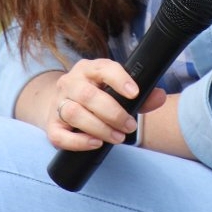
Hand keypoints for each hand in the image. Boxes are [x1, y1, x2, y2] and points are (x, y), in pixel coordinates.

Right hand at [47, 58, 165, 151]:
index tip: (135, 93)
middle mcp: (70, 82)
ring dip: (99, 127)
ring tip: (118, 137)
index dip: (119, 79)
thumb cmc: (96, 97)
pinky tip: (96, 143)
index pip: (102, 68)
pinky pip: (60, 135)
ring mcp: (58, 103)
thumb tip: (159, 96)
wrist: (60, 105)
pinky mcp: (52, 126)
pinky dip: (79, 142)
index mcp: (88, 69)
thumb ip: (140, 95)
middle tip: (130, 126)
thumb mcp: (116, 91)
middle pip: (88, 95)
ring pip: (74, 113)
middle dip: (113, 113)